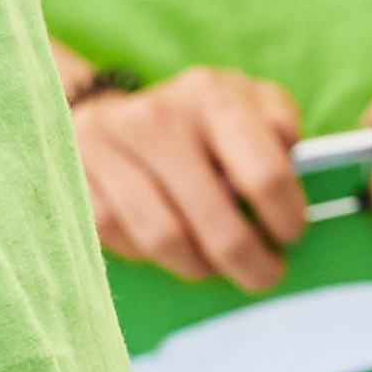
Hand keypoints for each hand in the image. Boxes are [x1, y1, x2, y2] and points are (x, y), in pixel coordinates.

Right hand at [75, 66, 309, 292]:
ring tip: (216, 268)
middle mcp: (157, 116)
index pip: (263, 173)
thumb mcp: (249, 102)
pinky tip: (168, 249)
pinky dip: (148, 255)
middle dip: (248, 260)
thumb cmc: (199, 119)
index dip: (285, 217)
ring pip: (164, 237)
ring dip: (198, 266)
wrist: (112, 112)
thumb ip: (280, 125)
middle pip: (215, 219)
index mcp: (212, 95)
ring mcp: (109, 146)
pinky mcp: (74, 174)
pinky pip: (119, 237)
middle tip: (265, 275)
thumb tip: (296, 164)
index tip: (292, 237)